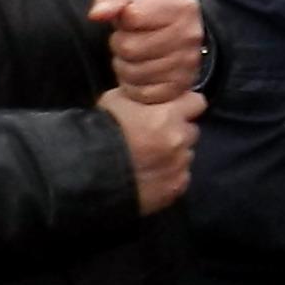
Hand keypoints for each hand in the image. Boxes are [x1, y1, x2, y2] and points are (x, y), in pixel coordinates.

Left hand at [90, 0, 205, 105]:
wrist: (177, 31)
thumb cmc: (149, 9)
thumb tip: (98, 14)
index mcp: (181, 5)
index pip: (133, 16)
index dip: (124, 18)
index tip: (131, 16)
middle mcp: (189, 35)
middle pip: (130, 47)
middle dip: (122, 43)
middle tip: (133, 37)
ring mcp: (187, 64)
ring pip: (133, 72)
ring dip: (126, 64)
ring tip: (137, 54)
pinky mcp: (179, 87)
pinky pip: (141, 92)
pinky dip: (134, 84)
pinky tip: (142, 71)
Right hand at [101, 87, 201, 214]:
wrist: (87, 174)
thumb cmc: (101, 132)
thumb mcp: (116, 100)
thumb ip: (142, 97)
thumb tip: (150, 95)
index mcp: (170, 116)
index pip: (197, 103)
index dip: (185, 106)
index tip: (173, 110)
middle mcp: (180, 140)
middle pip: (191, 131)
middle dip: (177, 132)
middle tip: (155, 138)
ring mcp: (179, 167)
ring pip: (185, 156)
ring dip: (173, 156)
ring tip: (149, 160)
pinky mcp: (174, 189)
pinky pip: (179, 178)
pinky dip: (168, 176)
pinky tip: (149, 177)